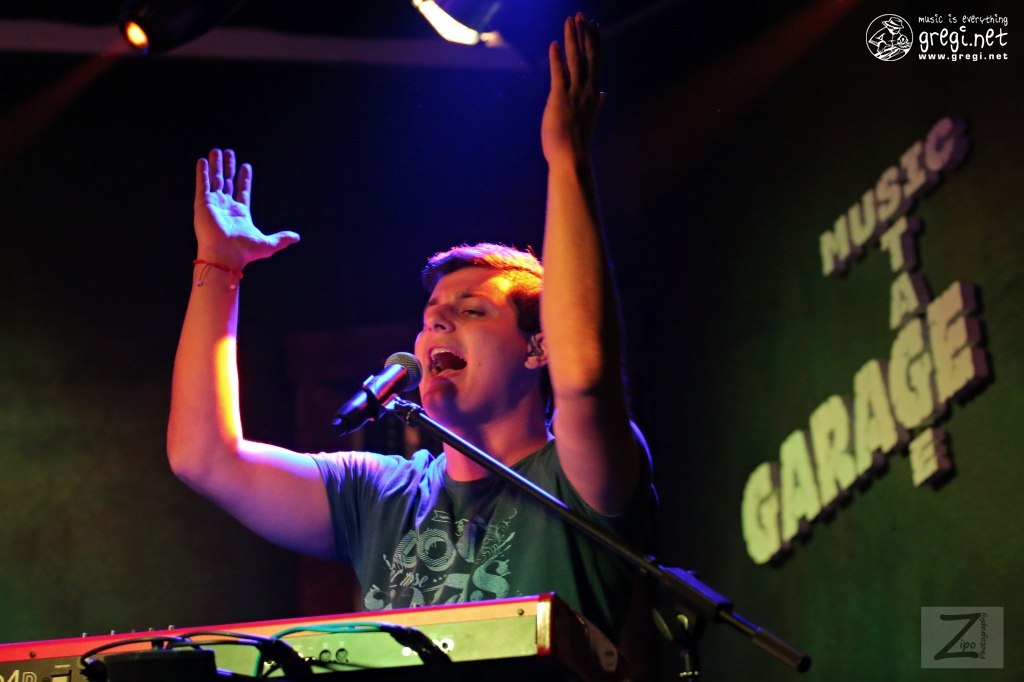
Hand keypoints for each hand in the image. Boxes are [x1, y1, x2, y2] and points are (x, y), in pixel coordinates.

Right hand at [194, 148, 298, 269]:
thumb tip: (296, 237)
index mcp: (241, 213)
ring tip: (217, 150)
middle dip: (228, 167)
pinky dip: (202, 173)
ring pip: (215, 180)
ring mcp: (214, 204)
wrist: (224, 256)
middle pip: (227, 181)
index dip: (244, 178)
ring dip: (216, 165)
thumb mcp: (268, 244)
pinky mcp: (202, 204)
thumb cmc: (244, 252)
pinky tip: (203, 161)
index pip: (242, 190)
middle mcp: (226, 207)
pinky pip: (202, 184)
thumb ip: (281, 238)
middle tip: (228, 152)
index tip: (246, 166)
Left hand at [541, 13, 603, 166]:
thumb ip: (598, 103)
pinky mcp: (559, 100)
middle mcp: (586, 91)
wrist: (572, 159)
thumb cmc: (577, 141)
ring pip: (576, 61)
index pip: (596, 61)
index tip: (594, 25)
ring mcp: (574, 95)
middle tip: (582, 14)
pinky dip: (557, 59)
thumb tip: (604, 94)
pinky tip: (555, 44)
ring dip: (573, 39)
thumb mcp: (590, 117)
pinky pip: (559, 75)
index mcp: (593, 94)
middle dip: (585, 33)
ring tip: (571, 21)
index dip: (594, 41)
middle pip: (588, 56)